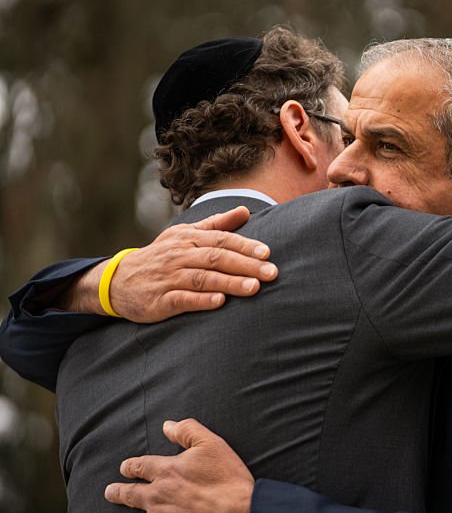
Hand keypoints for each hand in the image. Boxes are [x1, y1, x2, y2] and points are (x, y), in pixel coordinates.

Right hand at [64, 206, 278, 321]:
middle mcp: (178, 256)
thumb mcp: (184, 235)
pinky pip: (182, 299)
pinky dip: (201, 300)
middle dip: (246, 265)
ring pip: (202, 278)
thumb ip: (216, 224)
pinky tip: (220, 302)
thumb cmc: (162, 256)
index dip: (245, 246)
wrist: (118, 280)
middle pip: (216, 258)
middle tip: (272, 272)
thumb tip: (245, 210)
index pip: (221, 240)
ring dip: (230, 283)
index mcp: (187, 238)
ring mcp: (168, 278)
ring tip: (254, 288)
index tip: (267, 253)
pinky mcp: (159, 300)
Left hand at [104, 419, 253, 512]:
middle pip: (128, 495)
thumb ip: (188, 431)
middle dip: (116, 493)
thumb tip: (167, 425)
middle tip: (110, 493)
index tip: (125, 468)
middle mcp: (156, 498)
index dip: (130, 466)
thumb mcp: (213, 444)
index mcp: (166, 472)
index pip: (139, 466)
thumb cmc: (229, 481)